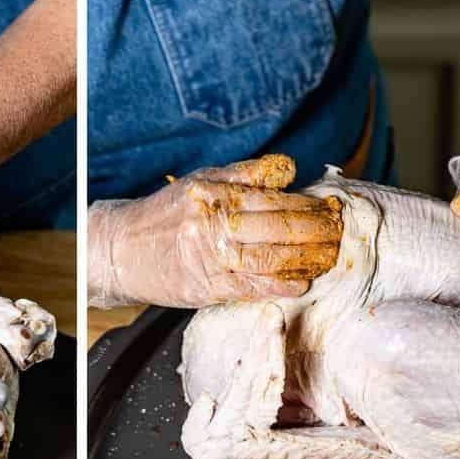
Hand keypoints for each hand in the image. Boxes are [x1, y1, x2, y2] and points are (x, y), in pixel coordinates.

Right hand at [88, 155, 343, 309]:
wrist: (121, 251)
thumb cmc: (166, 215)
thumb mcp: (200, 182)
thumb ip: (244, 175)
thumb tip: (289, 171)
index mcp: (214, 193)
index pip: (273, 196)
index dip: (307, 203)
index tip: (330, 207)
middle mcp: (213, 223)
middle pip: (277, 225)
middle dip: (315, 230)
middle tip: (338, 231)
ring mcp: (210, 258)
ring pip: (269, 257)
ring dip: (305, 258)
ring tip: (329, 256)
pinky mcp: (205, 287)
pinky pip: (250, 287)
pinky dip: (278, 285)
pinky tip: (300, 283)